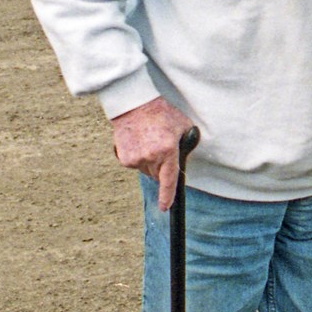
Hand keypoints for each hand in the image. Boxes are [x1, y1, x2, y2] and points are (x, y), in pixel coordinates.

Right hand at [110, 96, 196, 210]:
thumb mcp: (183, 126)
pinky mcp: (124, 158)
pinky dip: (137, 158)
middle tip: (160, 147)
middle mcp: (151, 157)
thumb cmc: (162, 113)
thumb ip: (187, 144)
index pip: (169, 180)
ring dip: (148, 162)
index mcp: (167, 150)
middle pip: (157, 175)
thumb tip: (184, 159)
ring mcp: (136, 159)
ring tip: (148, 140)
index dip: (167, 196)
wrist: (135, 104)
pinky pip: (135, 165)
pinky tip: (138, 142)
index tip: (164, 207)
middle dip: (160, 166)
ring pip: (145, 170)